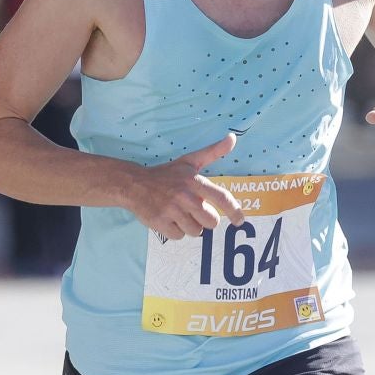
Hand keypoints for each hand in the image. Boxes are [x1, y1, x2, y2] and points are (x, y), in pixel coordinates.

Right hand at [123, 132, 246, 240]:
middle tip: (194, 211)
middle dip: (205, 219)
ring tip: (180, 213)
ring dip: (190, 226)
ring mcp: (171, 210)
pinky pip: (179, 236)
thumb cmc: (166, 174)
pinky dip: (176, 230)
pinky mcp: (160, 222)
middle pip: (211, 221)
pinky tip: (169, 218)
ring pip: (196, 231)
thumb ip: (213, 152)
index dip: (234, 211)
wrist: (134, 184)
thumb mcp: (189, 161)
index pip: (221, 198)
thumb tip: (233, 138)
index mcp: (194, 181)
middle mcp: (185, 196)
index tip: (240, 220)